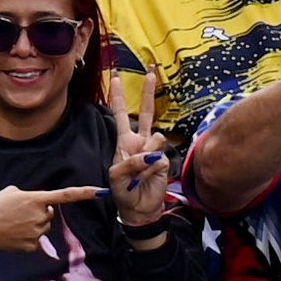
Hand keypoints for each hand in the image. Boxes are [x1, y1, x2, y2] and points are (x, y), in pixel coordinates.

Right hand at [0, 184, 106, 255]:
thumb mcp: (11, 192)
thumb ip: (30, 196)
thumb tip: (38, 205)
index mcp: (35, 198)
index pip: (65, 195)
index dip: (84, 193)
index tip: (101, 192)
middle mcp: (40, 216)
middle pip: (49, 214)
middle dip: (39, 212)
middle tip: (18, 212)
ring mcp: (37, 233)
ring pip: (43, 227)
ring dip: (33, 224)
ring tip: (13, 223)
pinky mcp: (32, 246)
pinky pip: (37, 240)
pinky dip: (27, 237)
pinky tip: (13, 234)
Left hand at [107, 79, 169, 228]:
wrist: (139, 208)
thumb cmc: (123, 192)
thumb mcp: (116, 175)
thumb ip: (130, 161)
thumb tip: (150, 153)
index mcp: (124, 141)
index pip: (120, 115)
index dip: (118, 97)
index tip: (116, 79)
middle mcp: (140, 141)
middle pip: (145, 112)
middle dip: (148, 92)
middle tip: (151, 72)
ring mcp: (153, 150)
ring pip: (155, 137)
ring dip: (145, 156)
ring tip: (139, 172)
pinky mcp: (163, 160)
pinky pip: (158, 156)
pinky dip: (151, 167)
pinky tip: (147, 176)